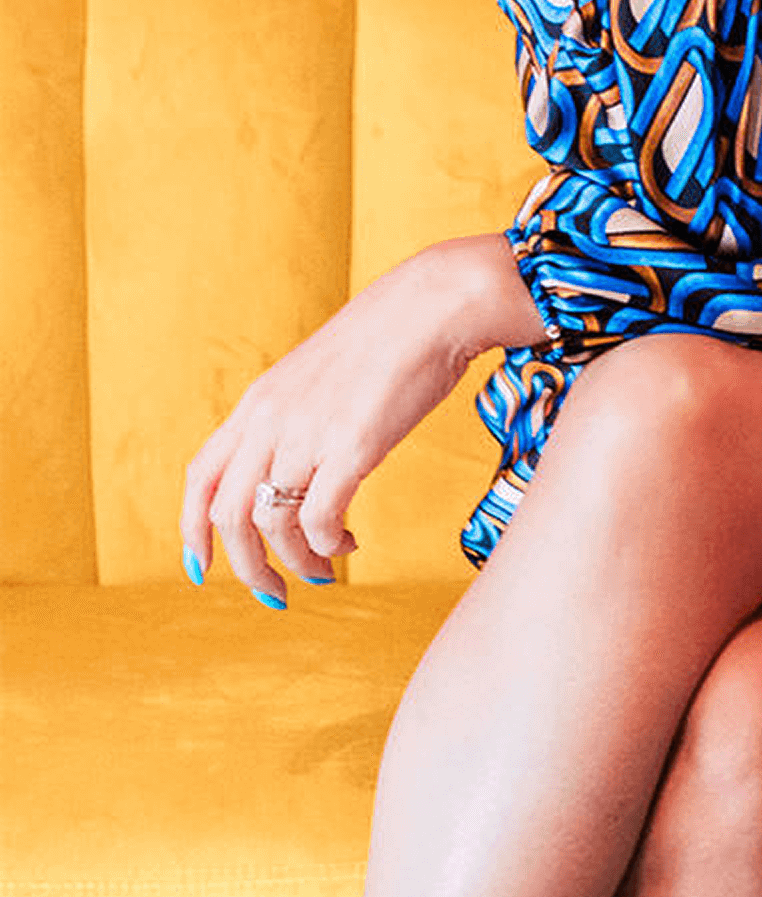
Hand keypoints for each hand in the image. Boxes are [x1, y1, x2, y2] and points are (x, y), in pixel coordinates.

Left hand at [180, 235, 541, 606]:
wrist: (433, 305)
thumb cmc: (390, 338)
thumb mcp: (320, 375)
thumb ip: (297, 415)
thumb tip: (296, 464)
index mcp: (259, 402)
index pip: (202, 476)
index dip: (192, 529)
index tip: (203, 566)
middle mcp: (272, 420)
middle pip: (228, 515)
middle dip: (247, 566)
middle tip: (274, 592)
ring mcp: (309, 432)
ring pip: (272, 524)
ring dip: (296, 562)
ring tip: (326, 568)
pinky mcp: (352, 445)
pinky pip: (319, 518)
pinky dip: (328, 545)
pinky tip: (349, 542)